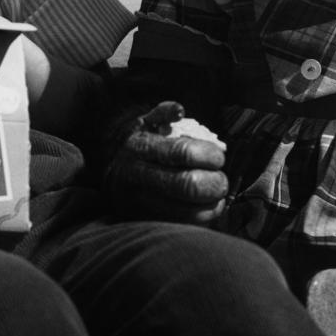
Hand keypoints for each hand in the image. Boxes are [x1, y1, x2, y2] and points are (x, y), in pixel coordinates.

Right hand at [103, 101, 227, 224]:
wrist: (112, 175)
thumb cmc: (139, 143)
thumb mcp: (145, 122)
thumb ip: (164, 112)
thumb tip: (179, 111)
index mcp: (140, 147)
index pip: (181, 152)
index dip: (208, 155)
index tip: (219, 157)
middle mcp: (138, 175)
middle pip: (186, 185)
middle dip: (213, 183)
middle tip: (222, 180)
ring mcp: (140, 201)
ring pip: (185, 211)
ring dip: (211, 204)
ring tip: (219, 195)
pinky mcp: (145, 220)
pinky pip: (180, 225)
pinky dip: (202, 218)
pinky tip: (209, 208)